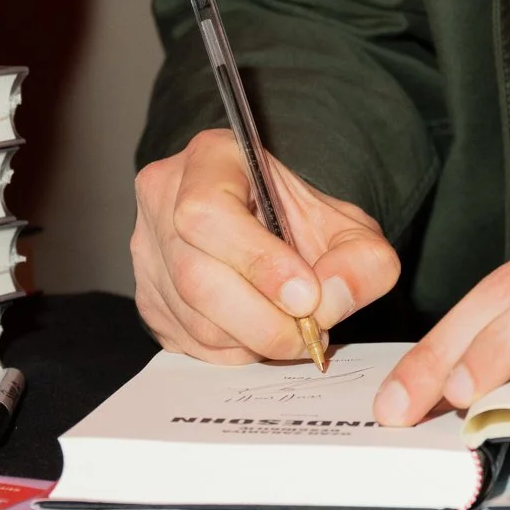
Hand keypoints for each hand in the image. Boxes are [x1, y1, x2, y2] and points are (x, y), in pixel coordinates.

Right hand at [131, 127, 399, 363]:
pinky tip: (261, 332)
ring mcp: (149, 253)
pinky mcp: (149, 300)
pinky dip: (234, 351)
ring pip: (192, 318)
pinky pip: (188, 343)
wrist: (278, 228)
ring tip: (292, 330)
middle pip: (195, 275)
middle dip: (261, 318)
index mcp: (210, 158)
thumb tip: (329, 300)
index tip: (306, 295)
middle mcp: (165, 199)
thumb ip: (360, 260)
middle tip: (308, 332)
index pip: (209, 210)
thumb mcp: (350, 228)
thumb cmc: (304, 221)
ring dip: (251, 339)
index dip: (257, 261)